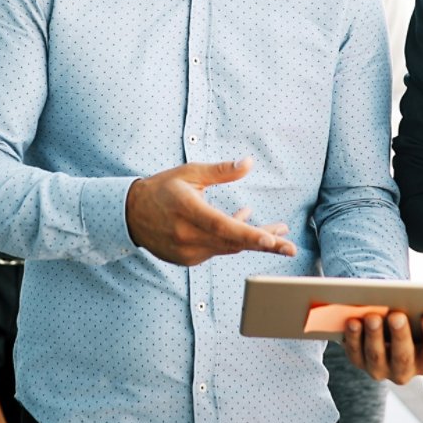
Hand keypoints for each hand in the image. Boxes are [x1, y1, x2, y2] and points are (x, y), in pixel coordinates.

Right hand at [125, 157, 296, 265]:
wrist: (131, 214)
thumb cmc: (163, 188)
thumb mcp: (190, 172)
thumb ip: (221, 171)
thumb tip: (248, 163)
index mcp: (188, 211)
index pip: (222, 226)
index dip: (248, 234)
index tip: (271, 240)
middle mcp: (187, 235)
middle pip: (232, 243)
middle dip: (264, 244)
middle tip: (290, 248)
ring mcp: (187, 251)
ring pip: (228, 248)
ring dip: (254, 241)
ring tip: (279, 232)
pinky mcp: (188, 259)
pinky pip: (218, 250)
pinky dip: (234, 240)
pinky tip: (247, 225)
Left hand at [341, 312, 422, 384]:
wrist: (386, 321)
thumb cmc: (416, 321)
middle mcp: (403, 371)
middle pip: (403, 357)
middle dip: (400, 336)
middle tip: (398, 314)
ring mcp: (379, 368)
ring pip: (376, 358)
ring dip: (373, 337)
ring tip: (372, 315)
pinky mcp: (357, 360)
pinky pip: (353, 353)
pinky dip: (351, 338)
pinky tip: (351, 320)